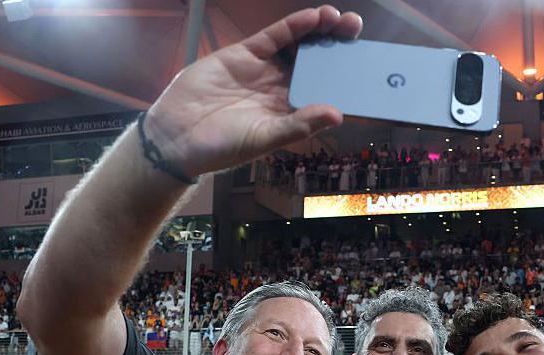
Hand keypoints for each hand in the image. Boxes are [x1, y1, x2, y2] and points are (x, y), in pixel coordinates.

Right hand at [144, 5, 362, 176]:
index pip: (325, 90)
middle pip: (317, 62)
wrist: (176, 137)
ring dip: (320, 32)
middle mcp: (281, 88)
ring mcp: (264, 69)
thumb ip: (299, 125)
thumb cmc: (221, 147)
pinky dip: (294, 26)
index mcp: (291, 112)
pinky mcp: (245, 54)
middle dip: (338, 46)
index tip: (367, 67)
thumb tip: (337, 114)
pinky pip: (274, 36)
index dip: (345, 77)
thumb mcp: (265, 139)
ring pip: (299, 45)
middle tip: (356, 30)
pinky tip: (314, 18)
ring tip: (340, 20)